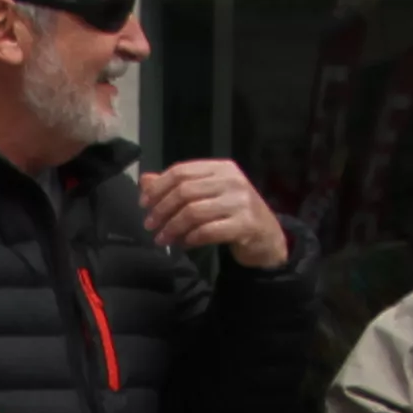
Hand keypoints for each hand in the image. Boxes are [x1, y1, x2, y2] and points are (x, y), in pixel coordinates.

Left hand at [134, 158, 289, 268]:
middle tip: (149, 225)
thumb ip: (177, 187)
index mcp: (221, 168)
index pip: (181, 171)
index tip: (143, 204)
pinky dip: (190, 239)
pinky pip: (207, 231)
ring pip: (193, 212)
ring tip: (162, 239)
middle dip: (161, 209)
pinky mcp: (245, 225)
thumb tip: (145, 181)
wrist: (268, 237)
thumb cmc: (234, 213)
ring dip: (172, 228)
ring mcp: (240, 202)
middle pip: (184, 191)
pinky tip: (183, 244)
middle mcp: (232, 180)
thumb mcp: (207, 195)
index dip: (158, 187)